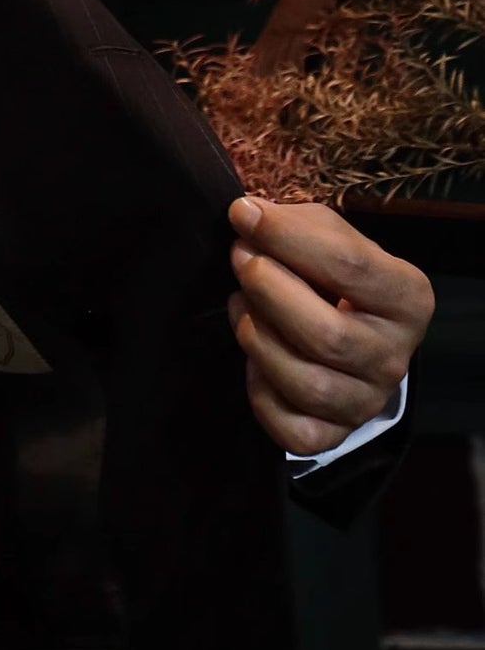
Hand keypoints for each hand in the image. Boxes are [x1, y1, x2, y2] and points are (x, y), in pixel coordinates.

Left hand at [226, 195, 432, 458]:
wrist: (354, 340)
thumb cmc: (338, 282)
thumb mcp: (332, 240)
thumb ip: (296, 226)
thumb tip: (248, 215)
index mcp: (408, 298)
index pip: (350, 266)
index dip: (287, 238)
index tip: (243, 215)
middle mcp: (396, 356)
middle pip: (326, 334)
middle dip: (269, 290)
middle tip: (241, 259)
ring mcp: (366, 401)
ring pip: (305, 382)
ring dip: (258, 337)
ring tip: (241, 304)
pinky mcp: (333, 434)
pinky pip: (289, 426)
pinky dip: (259, 391)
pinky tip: (254, 359)